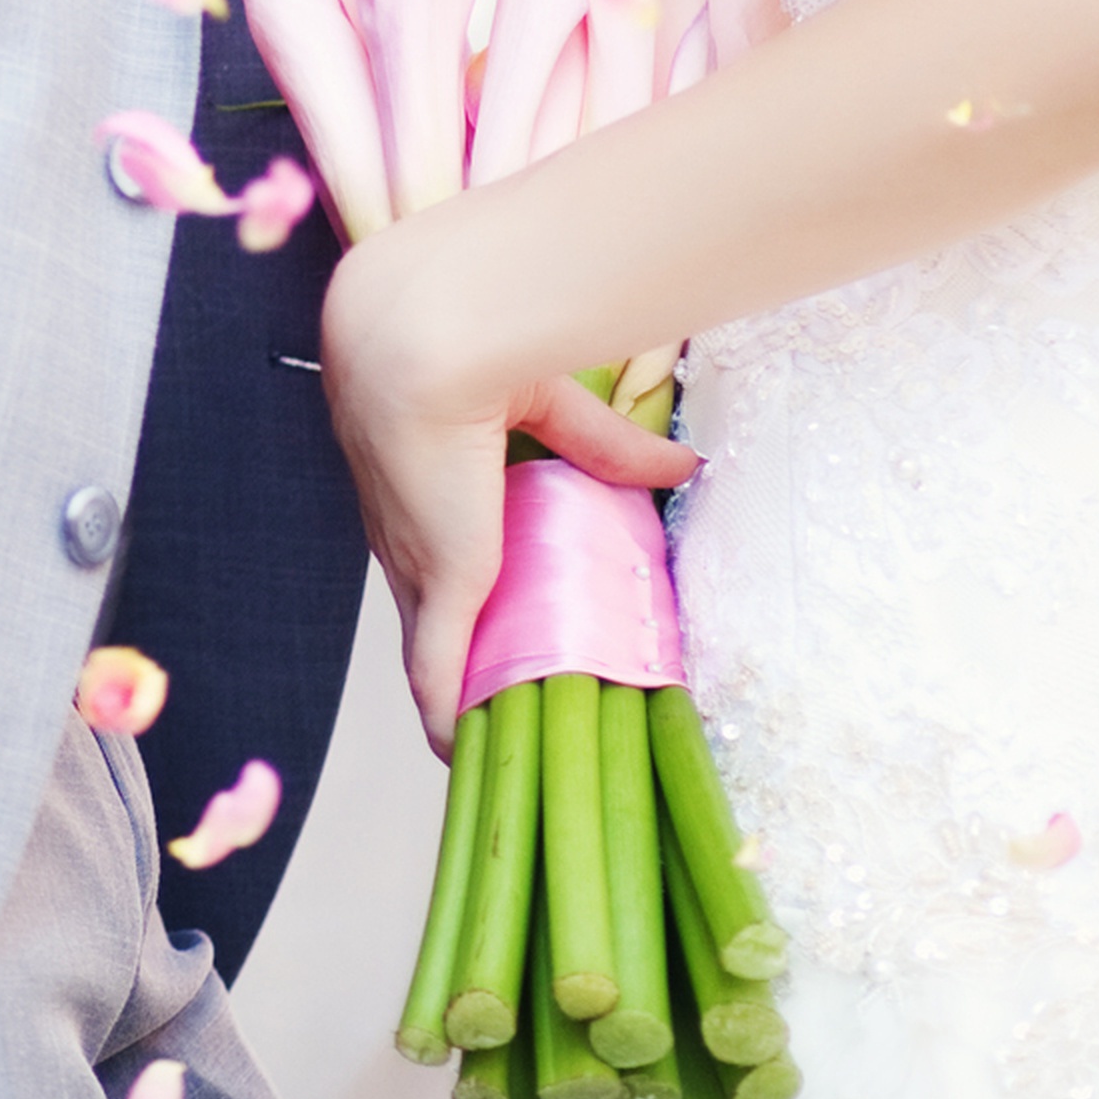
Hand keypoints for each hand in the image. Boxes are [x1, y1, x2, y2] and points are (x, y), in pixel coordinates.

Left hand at [323, 223, 699, 754]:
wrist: (423, 343)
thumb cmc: (471, 356)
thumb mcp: (551, 412)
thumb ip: (613, 446)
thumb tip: (685, 463)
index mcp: (432, 497)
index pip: (447, 566)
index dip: (481, 604)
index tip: (518, 632)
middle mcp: (412, 540)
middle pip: (441, 624)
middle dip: (479, 664)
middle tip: (532, 700)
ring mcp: (417, 569)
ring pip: (438, 657)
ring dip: (470, 698)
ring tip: (511, 739)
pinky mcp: (436, 587)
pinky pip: (435, 675)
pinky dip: (450, 716)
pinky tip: (462, 755)